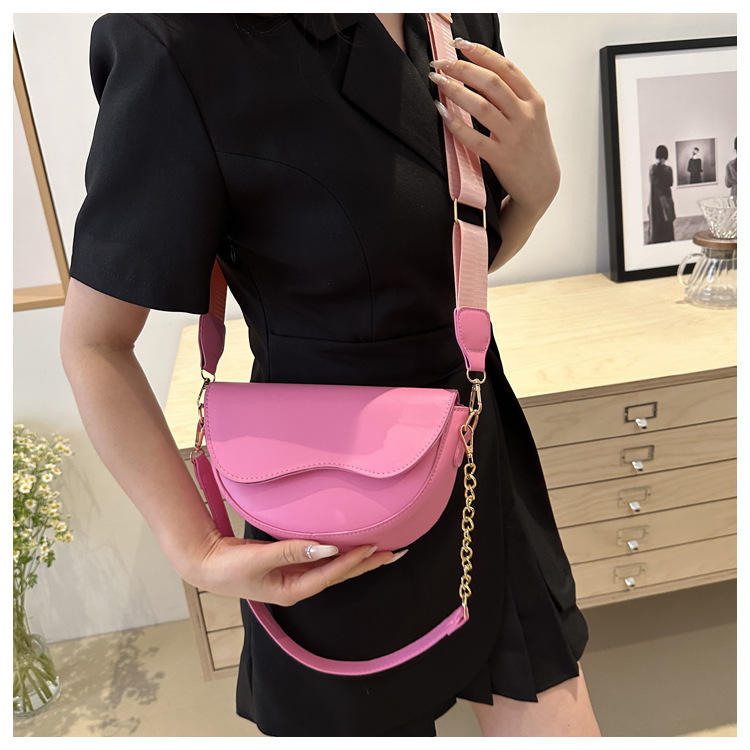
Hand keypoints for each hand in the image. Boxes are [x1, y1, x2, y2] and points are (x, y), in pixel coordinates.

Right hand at [185, 529, 405, 605]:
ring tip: (382, 551)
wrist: (206, 564)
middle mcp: (298, 586)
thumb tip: (325, 547)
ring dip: (357, 560)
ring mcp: (295, 577)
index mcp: (291, 591)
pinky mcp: (290, 565)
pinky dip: (339, 553)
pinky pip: (322, 560)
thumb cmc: (228, 566)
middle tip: (396, 553)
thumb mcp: (258, 559)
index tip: (372, 547)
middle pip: (340, 575)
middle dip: (367, 565)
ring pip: (334, 568)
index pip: (330, 574)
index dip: (351, 561)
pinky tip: (350, 547)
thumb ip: (291, 552)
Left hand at [429, 38, 560, 216]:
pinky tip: (442, 112)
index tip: (460, 45)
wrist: (541, 184)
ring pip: (481, 107)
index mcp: (533, 100)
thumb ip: (512, 96)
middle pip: (491, 83)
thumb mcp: (530, 116)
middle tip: (440, 62)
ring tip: (437, 81)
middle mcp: (525, 115)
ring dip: (456, 90)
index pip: (506, 68)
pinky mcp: (501, 158)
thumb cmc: (531, 147)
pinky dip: (456, 124)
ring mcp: (513, 137)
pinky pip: (474, 138)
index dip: (481, 53)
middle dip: (462, 68)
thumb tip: (481, 72)